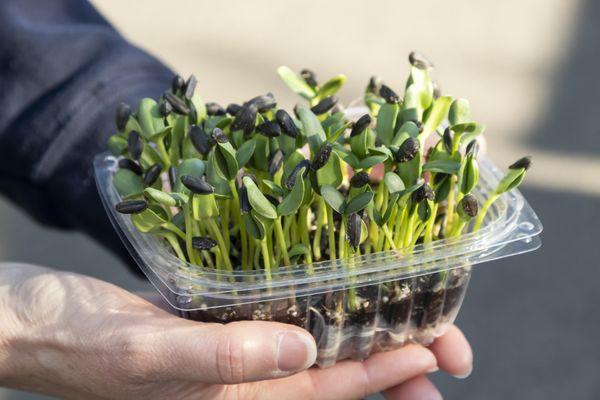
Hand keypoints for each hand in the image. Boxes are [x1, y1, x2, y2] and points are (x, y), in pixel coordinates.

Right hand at [0, 263, 471, 398]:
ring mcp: (222, 355)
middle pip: (327, 379)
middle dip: (387, 369)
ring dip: (356, 341)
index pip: (322, 389)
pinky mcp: (206, 325)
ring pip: (307, 355)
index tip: (432, 354)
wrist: (24, 322)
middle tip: (443, 351)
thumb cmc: (72, 338)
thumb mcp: (143, 347)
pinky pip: (273, 327)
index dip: (380, 373)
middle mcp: (234, 382)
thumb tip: (304, 350)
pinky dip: (310, 314)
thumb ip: (221, 357)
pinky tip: (327, 297)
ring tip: (405, 325)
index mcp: (226, 396)